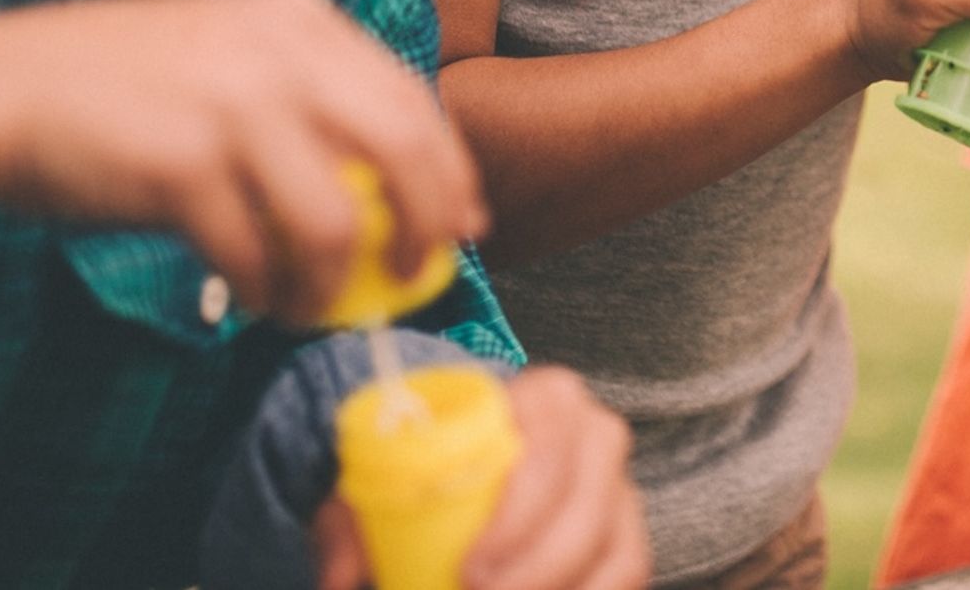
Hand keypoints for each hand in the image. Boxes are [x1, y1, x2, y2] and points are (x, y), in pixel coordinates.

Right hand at [0, 0, 483, 324]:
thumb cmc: (118, 88)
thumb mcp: (229, 57)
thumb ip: (307, 102)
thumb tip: (392, 191)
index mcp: (299, 17)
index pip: (411, 97)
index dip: (449, 168)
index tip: (463, 221)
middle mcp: (280, 50)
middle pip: (404, 148)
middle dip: (426, 224)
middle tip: (415, 274)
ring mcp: (232, 103)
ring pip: (336, 218)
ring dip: (333, 279)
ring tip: (310, 303)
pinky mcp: (183, 163)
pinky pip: (256, 251)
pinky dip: (265, 288)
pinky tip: (253, 296)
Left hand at [313, 367, 646, 589]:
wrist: (473, 470)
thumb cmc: (429, 473)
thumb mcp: (381, 485)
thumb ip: (353, 524)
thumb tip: (341, 577)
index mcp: (546, 399)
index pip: (548, 449)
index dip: (518, 515)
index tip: (469, 570)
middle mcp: (597, 434)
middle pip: (587, 506)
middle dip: (537, 569)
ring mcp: (622, 486)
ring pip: (619, 550)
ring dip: (565, 587)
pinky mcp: (628, 533)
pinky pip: (628, 573)